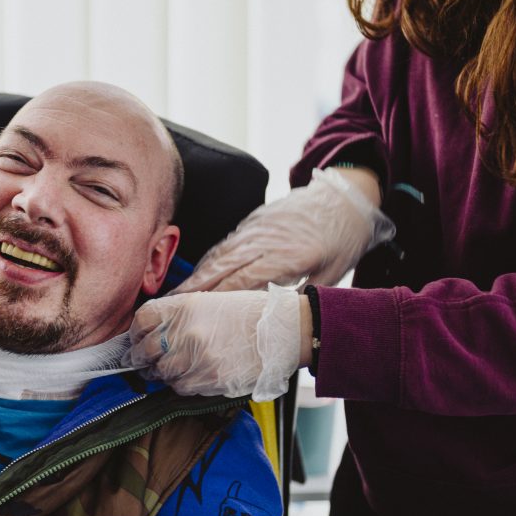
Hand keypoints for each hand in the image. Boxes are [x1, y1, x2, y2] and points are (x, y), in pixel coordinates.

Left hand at [123, 289, 301, 400]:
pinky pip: (180, 387)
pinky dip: (181, 384)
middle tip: (144, 361)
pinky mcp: (208, 379)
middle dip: (141, 358)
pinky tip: (192, 375)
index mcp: (185, 306)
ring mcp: (196, 357)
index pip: (142, 319)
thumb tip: (152, 332)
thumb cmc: (248, 314)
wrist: (281, 332)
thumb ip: (178, 315)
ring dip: (162, 373)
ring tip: (173, 368)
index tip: (136, 339)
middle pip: (145, 350)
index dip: (135, 332)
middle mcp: (186, 331)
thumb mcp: (209, 302)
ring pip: (161, 373)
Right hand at [174, 167, 393, 293]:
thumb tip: (276, 318)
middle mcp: (266, 240)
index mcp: (288, 256)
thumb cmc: (343, 239)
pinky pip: (225, 244)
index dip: (216, 298)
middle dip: (194, 288)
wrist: (346, 198)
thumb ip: (302, 295)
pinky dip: (208, 260)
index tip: (194, 313)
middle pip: (223, 267)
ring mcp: (256, 228)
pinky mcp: (252, 221)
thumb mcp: (332, 274)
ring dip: (195, 275)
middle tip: (169, 307)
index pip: (244, 281)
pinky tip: (195, 274)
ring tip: (174, 295)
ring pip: (219, 255)